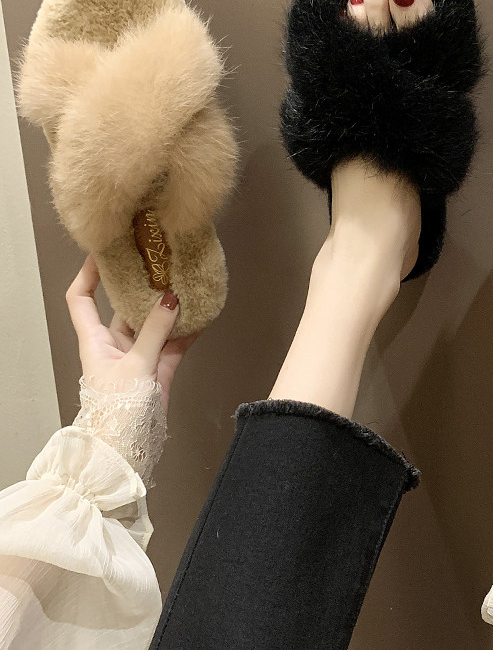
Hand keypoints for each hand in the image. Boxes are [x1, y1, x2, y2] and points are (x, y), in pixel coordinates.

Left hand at [66, 256, 198, 411]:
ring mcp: (137, 357)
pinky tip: (200, 315)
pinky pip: (173, 343)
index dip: (88, 274)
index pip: (81, 299)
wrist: (125, 450)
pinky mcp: (158, 370)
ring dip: (168, 308)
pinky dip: (186, 330)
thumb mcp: (135, 365)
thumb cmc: (116, 411)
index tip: (104, 252)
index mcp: (95, 341)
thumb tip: (171, 299)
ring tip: (184, 284)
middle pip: (124, 307)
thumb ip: (155, 331)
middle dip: (140, 286)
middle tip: (158, 263)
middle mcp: (114, 345)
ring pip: (153, 324)